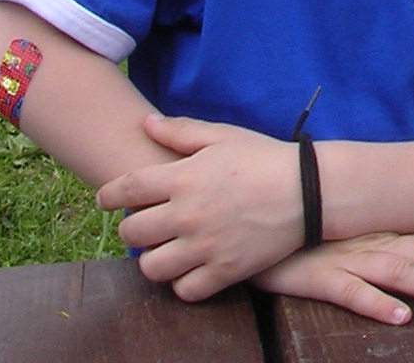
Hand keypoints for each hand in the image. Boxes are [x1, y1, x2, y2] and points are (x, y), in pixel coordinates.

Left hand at [98, 114, 304, 298]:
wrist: (308, 191)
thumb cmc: (263, 158)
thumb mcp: (223, 136)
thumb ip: (181, 131)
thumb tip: (146, 123)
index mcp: (185, 177)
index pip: (126, 189)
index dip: (108, 195)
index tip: (105, 199)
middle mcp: (188, 214)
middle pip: (131, 232)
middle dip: (132, 227)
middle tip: (145, 222)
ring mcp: (205, 247)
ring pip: (151, 268)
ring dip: (153, 259)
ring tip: (165, 248)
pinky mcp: (224, 272)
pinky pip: (184, 290)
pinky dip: (182, 282)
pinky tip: (190, 267)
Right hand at [254, 230, 413, 326]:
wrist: (260, 221)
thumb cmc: (309, 230)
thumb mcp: (350, 228)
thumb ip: (382, 234)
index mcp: (381, 229)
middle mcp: (371, 240)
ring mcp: (346, 258)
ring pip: (398, 271)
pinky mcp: (317, 277)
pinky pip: (351, 292)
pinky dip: (377, 303)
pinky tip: (401, 317)